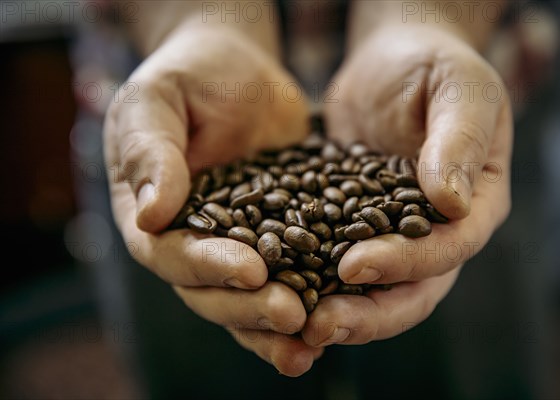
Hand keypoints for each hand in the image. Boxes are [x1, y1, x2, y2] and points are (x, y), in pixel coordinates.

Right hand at [104, 18, 321, 375]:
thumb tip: (150, 215)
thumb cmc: (187, 77)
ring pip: (253, 295)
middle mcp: (195, 241)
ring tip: (313, 342)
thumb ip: (150, 153)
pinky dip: (312, 294)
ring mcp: (240, 242)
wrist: (235, 69)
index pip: (173, 255)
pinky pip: (294, 269)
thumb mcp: (156, 102)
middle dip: (252, 307)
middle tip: (293, 316)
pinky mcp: (282, 233)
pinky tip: (341, 312)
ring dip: (279, 323)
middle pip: (214, 291)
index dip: (210, 267)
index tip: (251, 271)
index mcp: (154, 218)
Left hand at [304, 24, 512, 345]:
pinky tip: (273, 288)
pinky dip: (307, 277)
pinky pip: (333, 260)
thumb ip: (459, 140)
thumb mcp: (458, 89)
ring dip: (334, 309)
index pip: (448, 249)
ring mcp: (393, 235)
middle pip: (411, 290)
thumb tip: (451, 202)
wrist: (393, 60)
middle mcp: (437, 233)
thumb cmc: (434, 66)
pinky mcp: (352, 226)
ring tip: (292, 323)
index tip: (354, 265)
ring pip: (371, 289)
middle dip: (367, 314)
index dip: (405, 263)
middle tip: (319, 326)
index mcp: (474, 206)